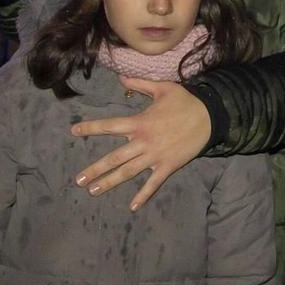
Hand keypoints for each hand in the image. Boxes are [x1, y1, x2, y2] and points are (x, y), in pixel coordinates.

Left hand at [73, 78, 211, 210]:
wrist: (210, 116)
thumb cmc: (185, 101)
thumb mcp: (163, 88)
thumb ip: (140, 85)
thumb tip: (120, 78)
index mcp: (140, 123)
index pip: (110, 126)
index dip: (91, 127)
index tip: (74, 131)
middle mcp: (143, 142)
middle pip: (114, 158)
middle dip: (95, 169)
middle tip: (78, 180)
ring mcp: (155, 156)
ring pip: (128, 172)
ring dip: (109, 182)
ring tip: (92, 191)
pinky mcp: (167, 166)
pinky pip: (153, 183)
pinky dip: (143, 195)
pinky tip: (132, 206)